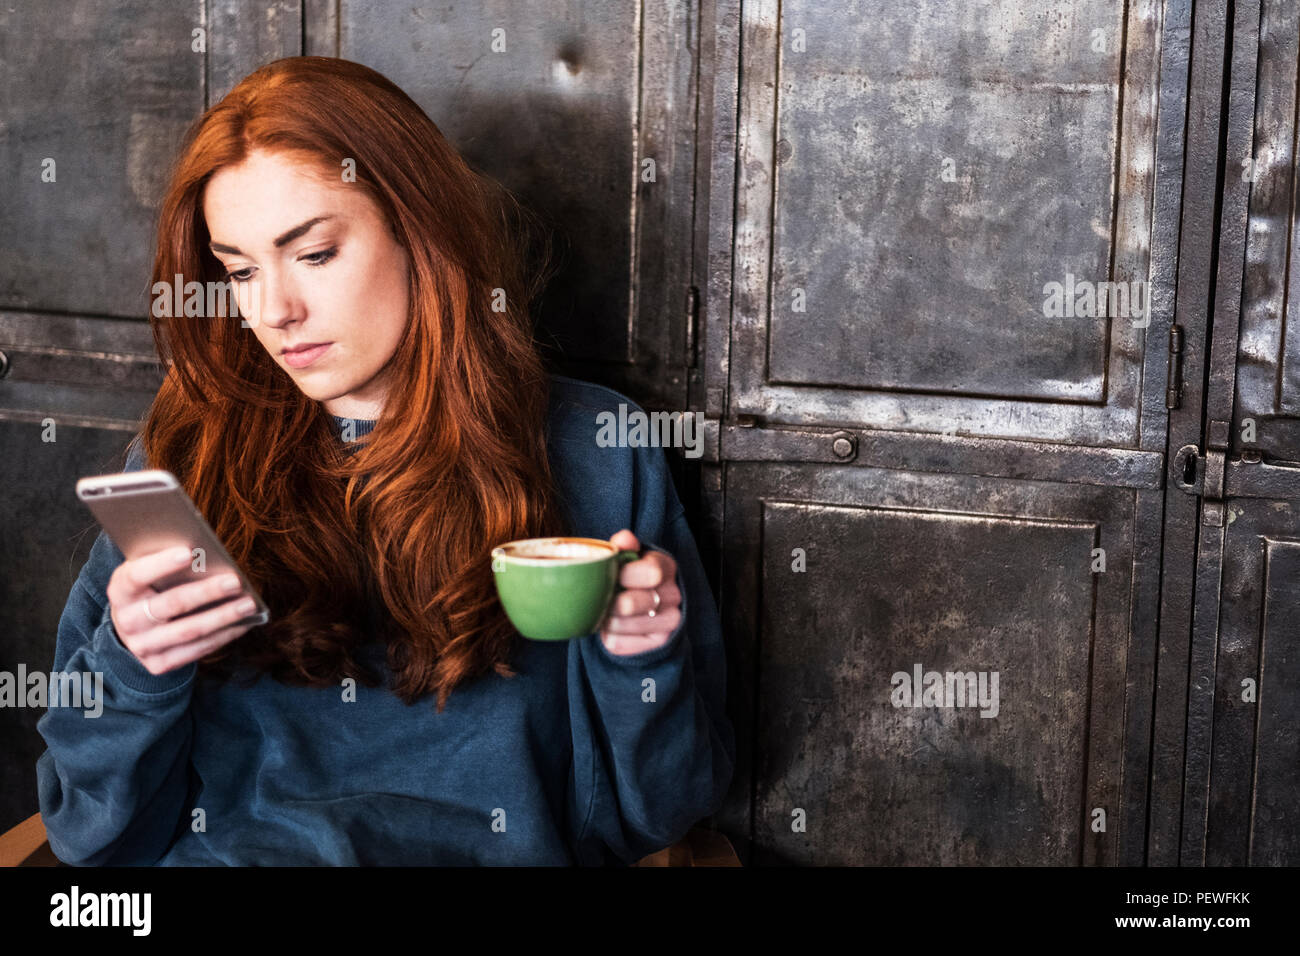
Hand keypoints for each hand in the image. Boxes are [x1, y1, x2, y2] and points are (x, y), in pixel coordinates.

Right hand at [107, 546, 258, 674]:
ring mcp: (142, 646)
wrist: (134, 626)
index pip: (137, 575)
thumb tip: (206, 550)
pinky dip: (223, 636)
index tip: (189, 552)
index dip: (161, 564)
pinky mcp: (159, 664)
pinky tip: (244, 622)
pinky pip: (196, 650)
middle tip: (235, 581)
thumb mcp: (149, 569)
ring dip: (223, 617)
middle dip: (206, 592)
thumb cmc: (151, 586)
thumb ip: (167, 558)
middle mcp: (127, 620)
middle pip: (171, 604)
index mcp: (120, 589)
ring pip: (188, 631)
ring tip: (249, 603)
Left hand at [598, 530, 682, 655]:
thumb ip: (624, 547)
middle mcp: (673, 595)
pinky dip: (608, 636)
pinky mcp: (657, 643)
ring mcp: (668, 622)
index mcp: (666, 567)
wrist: (642, 607)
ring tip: (605, 611)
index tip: (612, 575)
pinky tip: (613, 626)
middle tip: (601, 597)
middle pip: (631, 603)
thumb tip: (624, 539)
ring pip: (621, 624)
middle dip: (609, 601)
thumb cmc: (630, 576)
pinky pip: (620, 643)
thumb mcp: (628, 557)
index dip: (624, 575)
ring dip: (605, 619)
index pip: (650, 572)